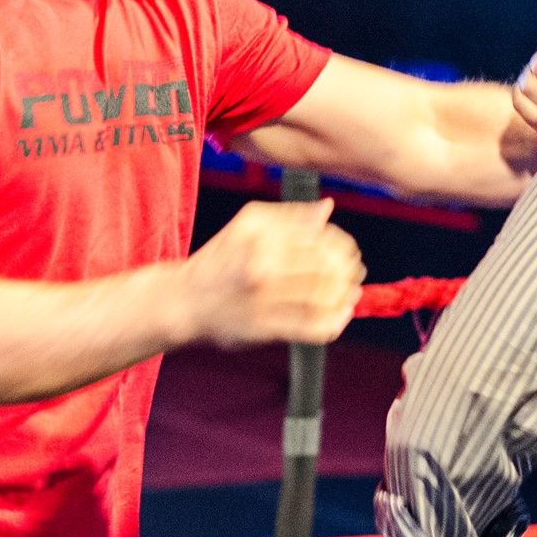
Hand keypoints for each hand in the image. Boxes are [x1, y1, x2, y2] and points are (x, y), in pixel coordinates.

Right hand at [183, 199, 363, 347]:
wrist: (184, 301)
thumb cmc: (219, 261)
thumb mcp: (247, 226)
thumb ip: (289, 217)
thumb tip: (327, 209)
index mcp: (261, 234)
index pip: (322, 238)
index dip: (343, 245)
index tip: (346, 252)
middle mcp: (262, 264)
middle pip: (327, 267)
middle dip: (349, 271)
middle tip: (353, 274)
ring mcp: (264, 298)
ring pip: (325, 297)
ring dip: (345, 296)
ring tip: (349, 294)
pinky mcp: (265, 328)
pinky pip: (313, 327)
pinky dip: (335, 322)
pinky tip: (340, 316)